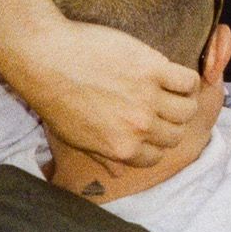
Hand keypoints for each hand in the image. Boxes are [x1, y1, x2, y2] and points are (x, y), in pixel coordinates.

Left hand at [11, 18, 202, 168]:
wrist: (43, 57)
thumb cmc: (54, 96)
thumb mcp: (76, 137)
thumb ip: (103, 157)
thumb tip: (118, 174)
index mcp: (124, 148)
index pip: (158, 156)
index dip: (155, 143)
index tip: (152, 129)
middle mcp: (140, 127)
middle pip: (176, 135)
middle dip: (170, 125)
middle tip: (162, 108)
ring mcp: (148, 98)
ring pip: (187, 109)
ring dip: (182, 102)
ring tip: (171, 91)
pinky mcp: (152, 69)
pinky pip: (187, 80)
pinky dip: (186, 79)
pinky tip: (173, 74)